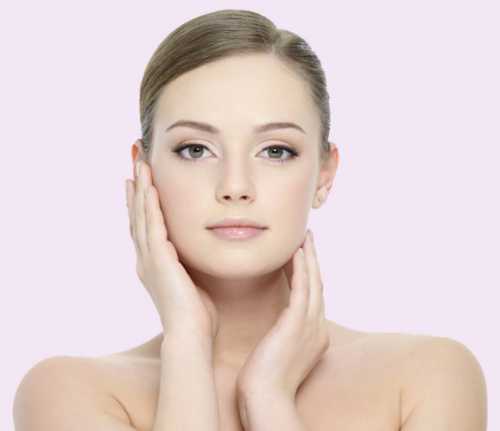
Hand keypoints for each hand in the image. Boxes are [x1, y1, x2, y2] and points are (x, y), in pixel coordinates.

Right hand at [126, 159, 218, 339]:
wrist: (191, 335)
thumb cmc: (197, 314)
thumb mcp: (192, 283)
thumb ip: (190, 266)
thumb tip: (198, 256)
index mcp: (154, 264)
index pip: (145, 226)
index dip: (141, 202)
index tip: (140, 181)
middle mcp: (146, 258)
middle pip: (138, 215)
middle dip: (136, 188)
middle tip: (135, 163)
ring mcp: (150, 259)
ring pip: (142, 215)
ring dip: (141, 188)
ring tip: (139, 164)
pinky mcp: (159, 260)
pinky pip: (153, 226)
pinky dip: (150, 205)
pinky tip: (150, 187)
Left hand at [235, 230, 329, 401]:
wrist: (265, 399)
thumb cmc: (265, 380)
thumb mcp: (279, 353)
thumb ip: (283, 336)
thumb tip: (277, 327)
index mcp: (314, 335)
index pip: (313, 297)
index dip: (310, 274)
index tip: (302, 256)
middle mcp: (317, 328)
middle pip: (318, 285)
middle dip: (314, 260)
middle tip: (308, 239)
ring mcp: (310, 326)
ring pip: (313, 283)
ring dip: (310, 258)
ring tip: (305, 238)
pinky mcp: (297, 324)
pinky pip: (302, 289)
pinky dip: (302, 269)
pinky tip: (298, 253)